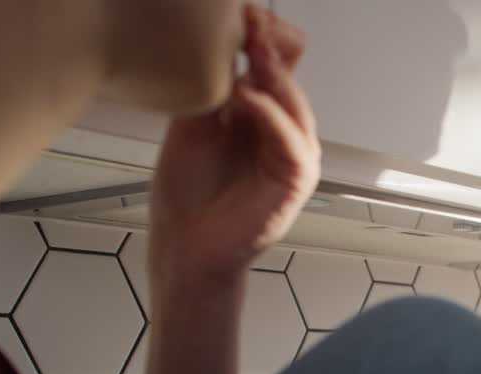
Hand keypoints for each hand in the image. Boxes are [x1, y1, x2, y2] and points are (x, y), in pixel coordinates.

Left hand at [148, 4, 319, 289]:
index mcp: (264, 116)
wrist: (185, 244)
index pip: (276, 66)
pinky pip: (292, 141)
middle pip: (290, 79)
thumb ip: (213, 87)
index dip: (264, 39)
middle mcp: (284, 133)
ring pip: (295, 105)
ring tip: (249, 49)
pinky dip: (271, 116)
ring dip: (272, 76)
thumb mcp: (194, 122)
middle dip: (271, 47)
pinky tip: (245, 96)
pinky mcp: (295, 181)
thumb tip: (223, 42)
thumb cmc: (189, 192)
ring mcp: (294, 156)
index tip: (242, 12)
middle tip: (249, 20)